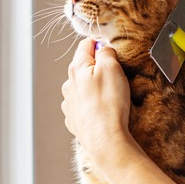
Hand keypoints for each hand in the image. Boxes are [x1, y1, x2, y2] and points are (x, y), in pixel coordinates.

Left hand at [61, 38, 132, 159]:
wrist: (105, 140)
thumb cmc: (109, 104)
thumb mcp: (112, 68)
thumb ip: (106, 52)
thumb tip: (102, 48)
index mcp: (76, 68)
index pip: (85, 45)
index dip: (99, 43)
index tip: (110, 50)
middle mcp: (68, 85)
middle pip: (83, 67)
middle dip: (98, 68)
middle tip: (116, 76)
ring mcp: (69, 104)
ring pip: (82, 87)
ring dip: (94, 87)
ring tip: (111, 97)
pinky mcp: (74, 120)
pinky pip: (83, 106)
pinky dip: (92, 105)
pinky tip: (103, 111)